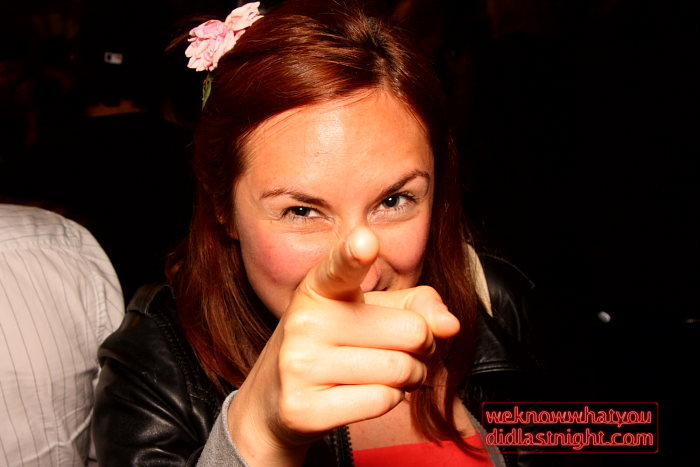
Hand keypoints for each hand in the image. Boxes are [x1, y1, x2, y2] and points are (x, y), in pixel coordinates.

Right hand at [227, 227, 459, 465]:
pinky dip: (390, 400)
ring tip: (387, 373)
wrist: (277, 400)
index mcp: (320, 287)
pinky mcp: (304, 408)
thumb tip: (450, 324)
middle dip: (422, 347)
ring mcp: (300, 365)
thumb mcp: (371, 311)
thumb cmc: (334, 346)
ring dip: (412, 377)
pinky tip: (366, 393)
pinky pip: (383, 400)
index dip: (354, 254)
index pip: (340, 267)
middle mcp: (305, 321)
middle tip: (401, 349)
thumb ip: (416, 305)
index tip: (366, 242)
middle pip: (411, 330)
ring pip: (400, 369)